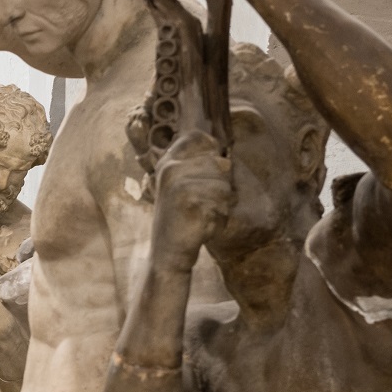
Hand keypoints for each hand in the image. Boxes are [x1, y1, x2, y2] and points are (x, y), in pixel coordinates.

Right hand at [150, 128, 232, 262]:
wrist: (166, 254)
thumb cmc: (179, 220)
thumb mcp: (179, 188)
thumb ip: (197, 168)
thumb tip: (226, 159)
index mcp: (168, 163)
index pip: (199, 138)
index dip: (212, 151)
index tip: (207, 173)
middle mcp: (171, 170)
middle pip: (221, 165)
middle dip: (221, 188)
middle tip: (201, 205)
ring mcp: (180, 185)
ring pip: (225, 187)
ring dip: (221, 207)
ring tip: (201, 217)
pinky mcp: (191, 203)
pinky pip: (224, 206)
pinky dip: (219, 221)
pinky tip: (202, 227)